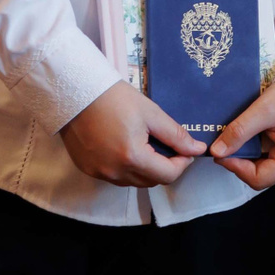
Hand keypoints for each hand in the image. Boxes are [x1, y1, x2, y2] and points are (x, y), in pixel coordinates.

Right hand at [60, 80, 204, 186]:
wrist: (77, 93)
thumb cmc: (115, 99)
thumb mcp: (151, 114)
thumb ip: (176, 135)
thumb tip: (197, 149)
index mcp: (132, 158)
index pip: (168, 175)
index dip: (183, 163)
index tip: (186, 149)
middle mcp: (114, 172)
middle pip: (151, 181)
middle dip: (166, 167)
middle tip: (169, 146)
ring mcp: (99, 173)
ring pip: (134, 181)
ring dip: (147, 169)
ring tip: (149, 145)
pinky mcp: (88, 169)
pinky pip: (116, 177)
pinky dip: (127, 168)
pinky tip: (128, 148)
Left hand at [210, 78, 274, 188]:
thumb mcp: (264, 110)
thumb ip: (239, 131)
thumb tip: (218, 151)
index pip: (257, 178)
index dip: (235, 167)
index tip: (221, 152)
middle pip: (262, 176)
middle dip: (242, 162)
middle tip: (228, 144)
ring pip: (268, 169)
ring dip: (252, 157)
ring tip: (242, 138)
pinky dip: (262, 151)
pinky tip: (257, 137)